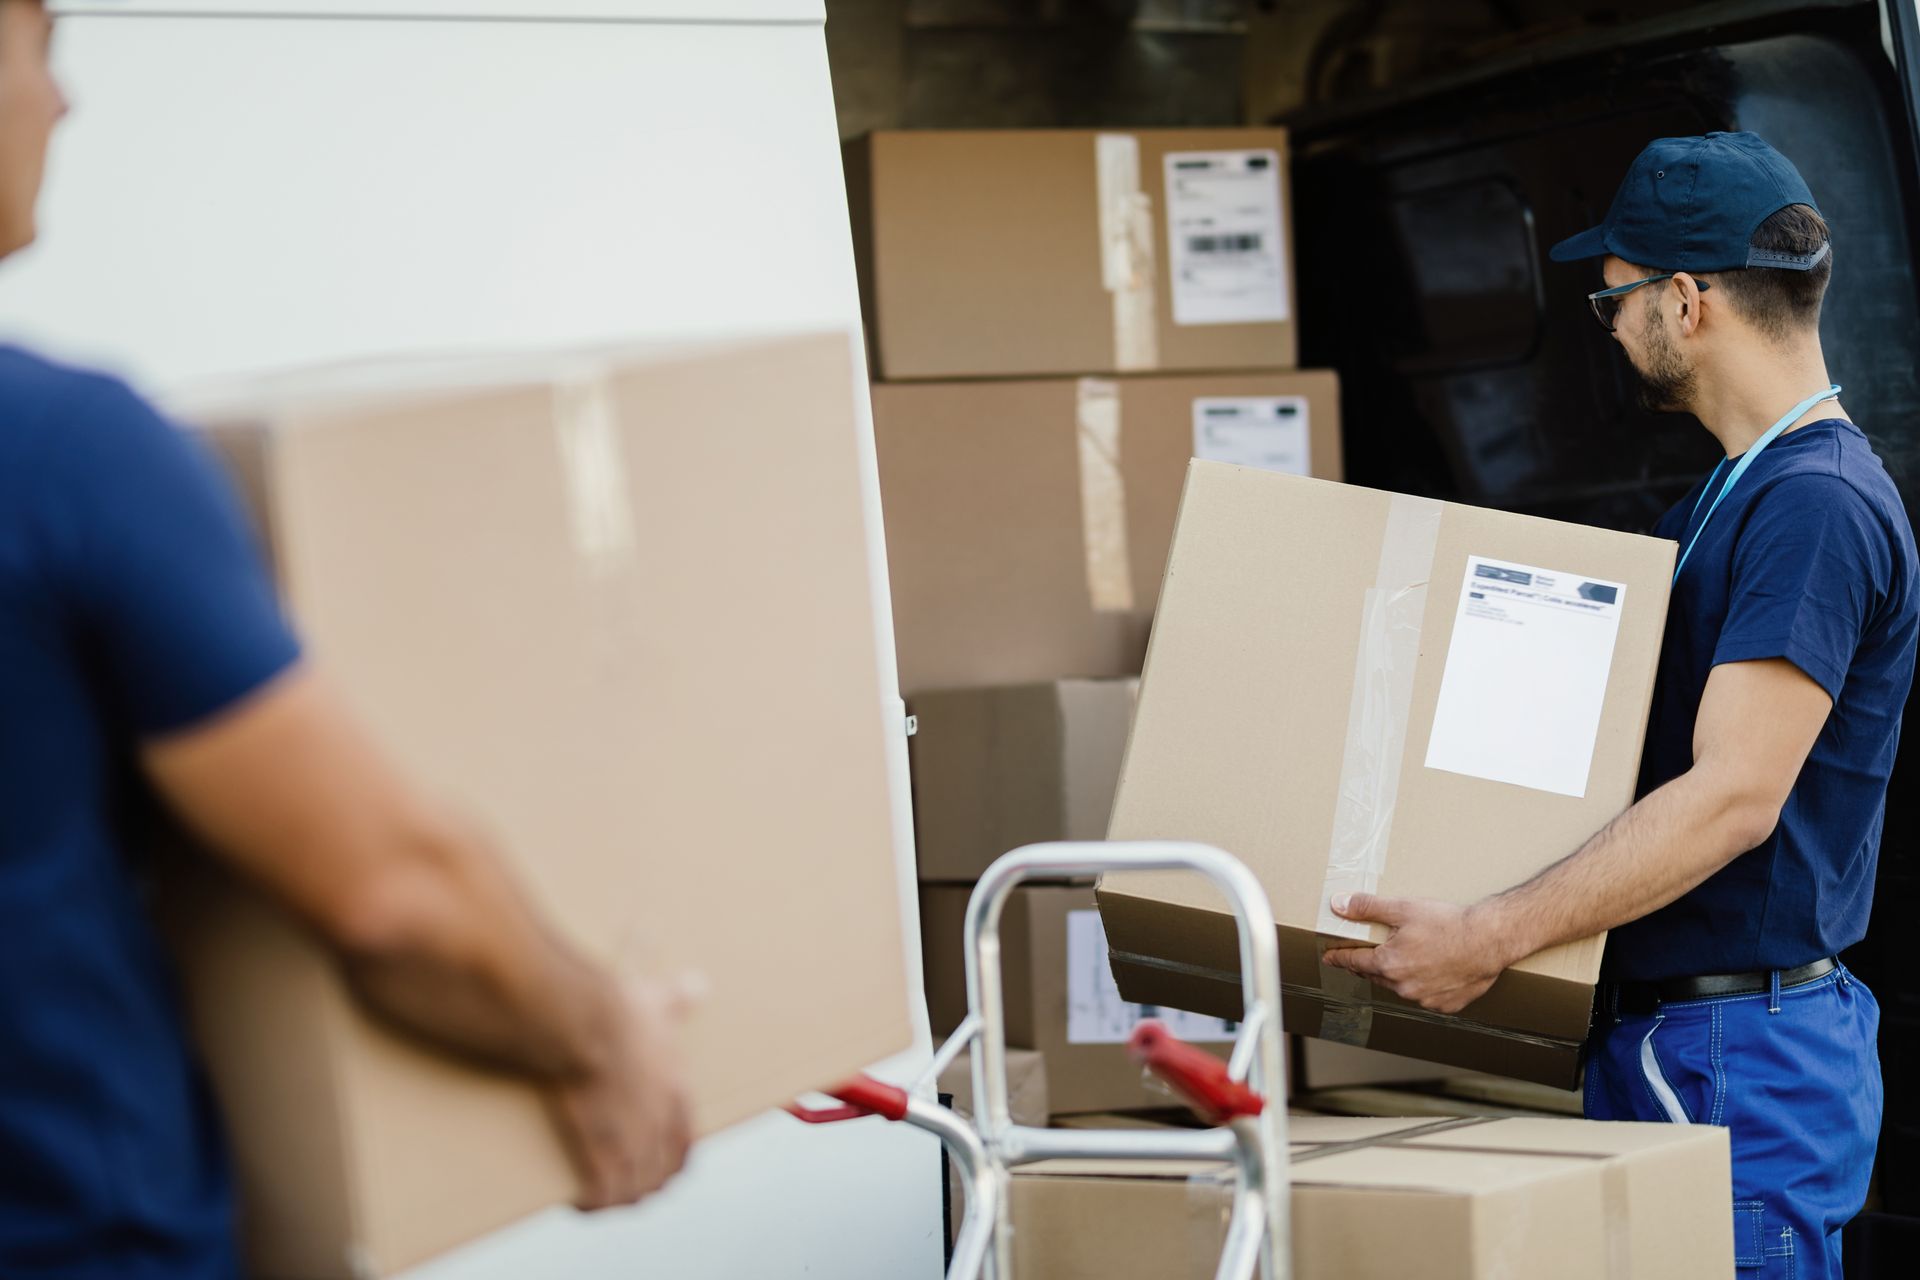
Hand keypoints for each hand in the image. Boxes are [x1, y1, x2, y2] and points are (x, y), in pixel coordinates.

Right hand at [550, 974, 700, 1210]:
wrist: (587, 1022)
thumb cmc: (618, 1009)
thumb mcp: (657, 1001)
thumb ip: (677, 1000)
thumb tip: (697, 984)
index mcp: (676, 1093)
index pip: (684, 1144)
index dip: (670, 1162)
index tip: (655, 1169)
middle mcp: (661, 1123)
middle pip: (660, 1176)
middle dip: (641, 1186)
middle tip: (617, 1187)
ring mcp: (633, 1140)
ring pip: (633, 1192)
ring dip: (615, 1199)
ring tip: (595, 1199)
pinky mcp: (602, 1150)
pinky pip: (602, 1194)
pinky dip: (589, 1202)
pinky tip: (576, 1201)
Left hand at [1319, 894, 1513, 1014]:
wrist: (1488, 940)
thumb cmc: (1448, 924)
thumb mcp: (1403, 908)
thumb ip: (1367, 907)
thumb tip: (1338, 905)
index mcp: (1388, 964)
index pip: (1354, 961)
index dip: (1339, 957)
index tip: (1329, 957)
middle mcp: (1403, 986)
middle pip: (1376, 975)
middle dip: (1367, 964)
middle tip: (1362, 956)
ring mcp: (1424, 999)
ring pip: (1400, 987)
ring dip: (1396, 976)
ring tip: (1400, 961)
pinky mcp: (1445, 1005)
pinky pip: (1425, 997)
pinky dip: (1423, 986)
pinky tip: (1429, 972)